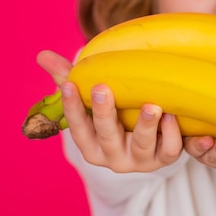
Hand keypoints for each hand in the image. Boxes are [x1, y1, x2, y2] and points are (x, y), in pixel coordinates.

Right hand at [36, 50, 182, 171]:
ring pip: (142, 145)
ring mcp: (141, 160)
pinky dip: (172, 134)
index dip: (72, 108)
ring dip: (146, 125)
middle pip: (107, 136)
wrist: (153, 140)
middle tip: (101, 88)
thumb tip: (42, 55)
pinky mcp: (166, 159)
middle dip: (103, 113)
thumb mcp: (92, 100)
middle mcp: (114, 157)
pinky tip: (172, 114)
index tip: (69, 84)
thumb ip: (69, 78)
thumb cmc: (116, 114)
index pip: (78, 128)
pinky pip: (170, 150)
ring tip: (151, 105)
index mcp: (92, 145)